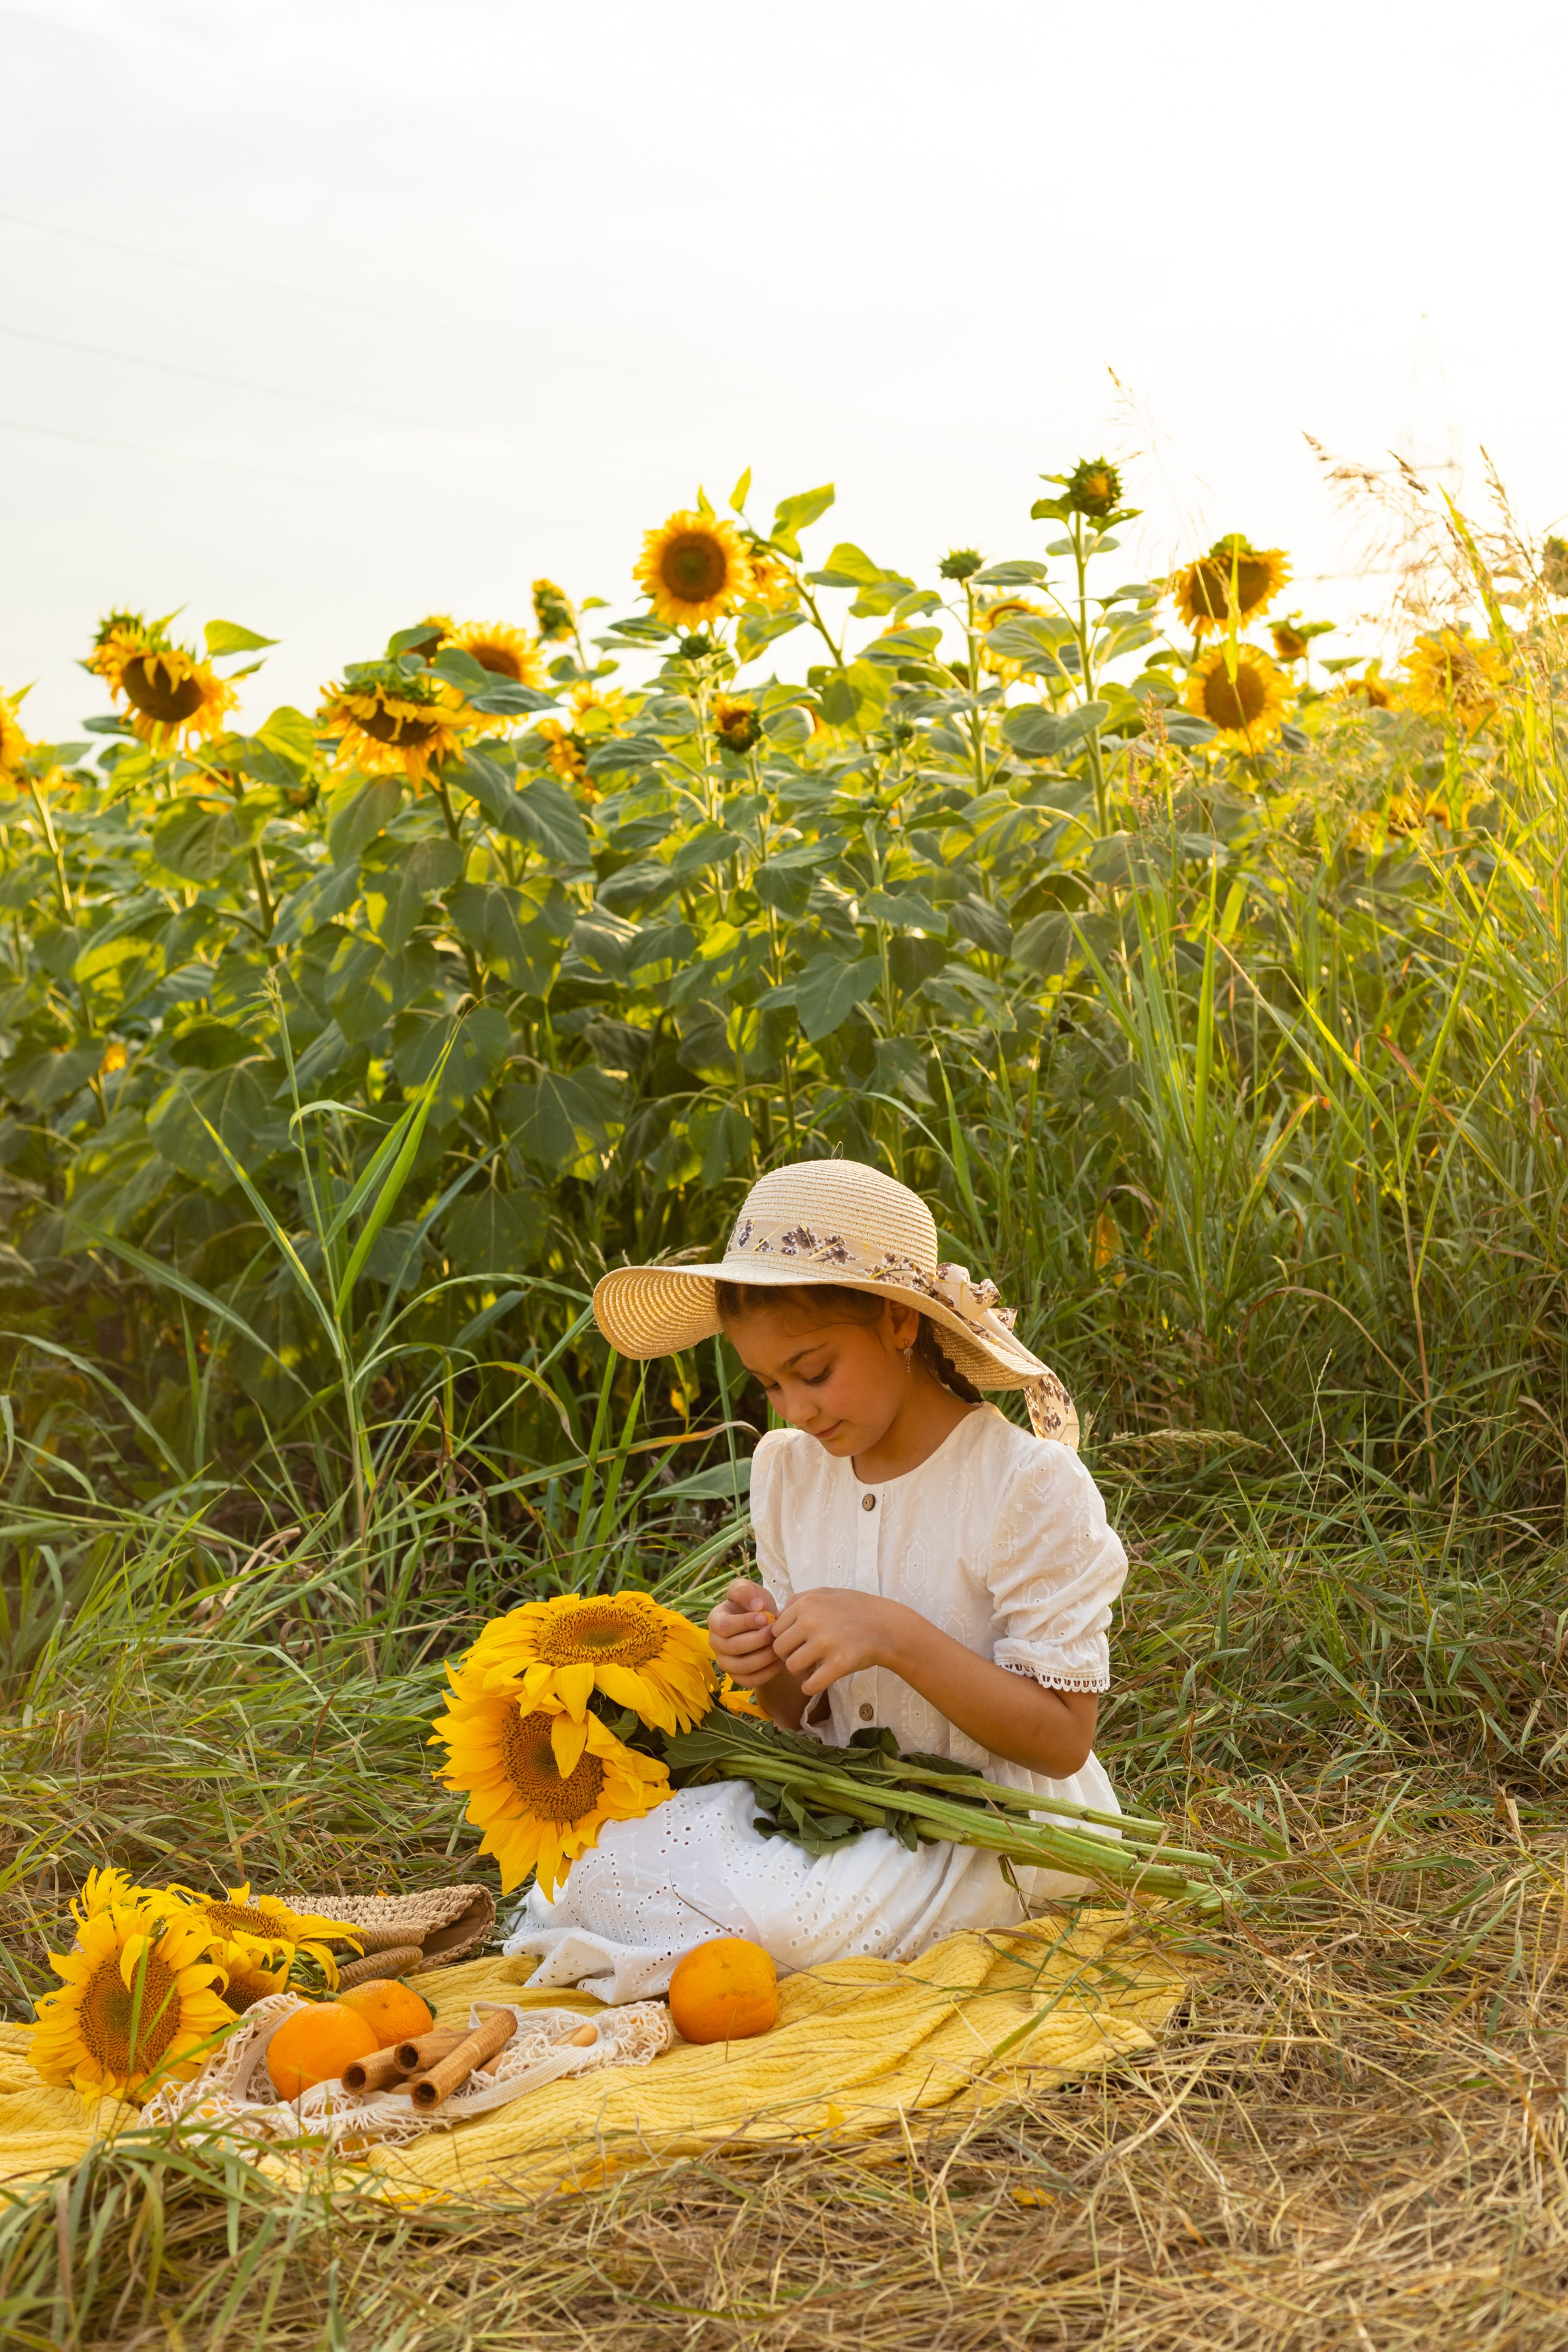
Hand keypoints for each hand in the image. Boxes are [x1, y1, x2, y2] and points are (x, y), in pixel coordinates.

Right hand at [707, 1579, 782, 1687]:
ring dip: (764, 1657)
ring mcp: (725, 1662)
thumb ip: (746, 1591)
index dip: (745, 1623)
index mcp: (715, 1620)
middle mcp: (715, 1643)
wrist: (766, 1626)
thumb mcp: (749, 1590)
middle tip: (777, 1633)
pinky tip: (780, 1660)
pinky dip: (768, 1672)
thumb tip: (757, 1606)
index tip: (766, 1618)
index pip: (724, 1626)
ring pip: (742, 1666)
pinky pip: (751, 1680)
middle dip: (758, 1640)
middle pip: (732, 1647)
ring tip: (780, 1646)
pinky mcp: (737, 1677)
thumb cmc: (756, 1605)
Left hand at [770, 1589, 906, 1696]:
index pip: (775, 1630)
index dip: (785, 1640)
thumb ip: (797, 1600)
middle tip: (807, 1657)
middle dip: (790, 1656)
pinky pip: (809, 1685)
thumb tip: (774, 1619)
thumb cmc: (855, 1609)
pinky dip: (810, 1687)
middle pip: (780, 1649)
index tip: (799, 1643)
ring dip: (801, 1672)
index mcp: (806, 1603)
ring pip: (792, 1667)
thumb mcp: (825, 1593)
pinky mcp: (839, 1664)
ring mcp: (825, 1643)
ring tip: (815, 1667)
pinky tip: (820, 1680)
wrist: (887, 1626)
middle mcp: (812, 1621)